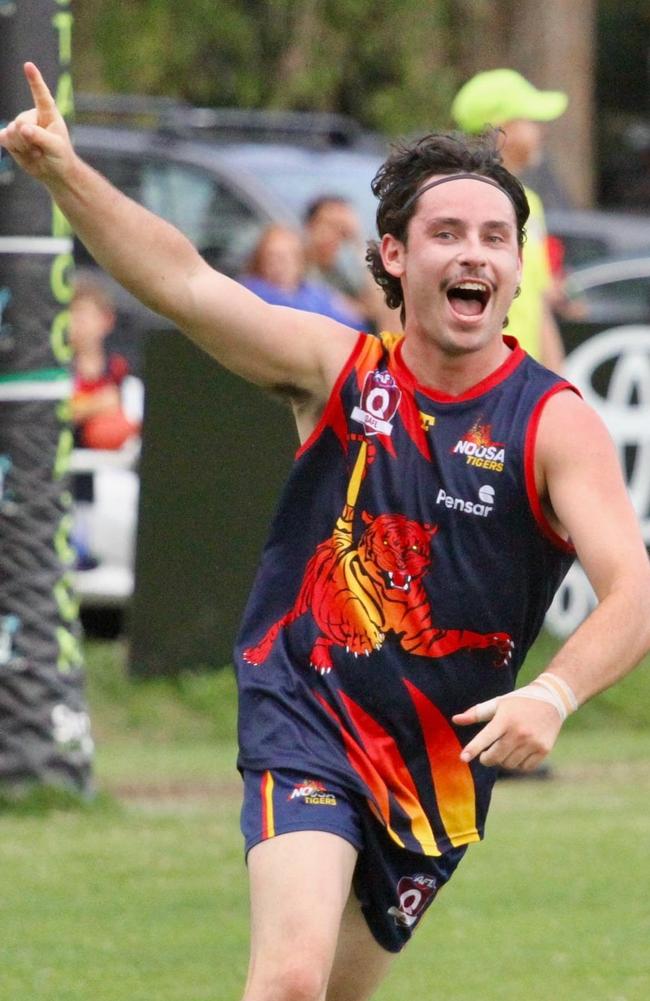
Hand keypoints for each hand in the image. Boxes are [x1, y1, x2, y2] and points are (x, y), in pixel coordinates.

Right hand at [0, 62, 73, 182]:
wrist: (53, 171)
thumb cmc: (60, 156)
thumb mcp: (55, 147)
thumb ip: (40, 136)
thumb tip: (23, 128)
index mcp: (48, 113)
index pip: (41, 95)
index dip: (34, 80)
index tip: (28, 66)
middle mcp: (32, 116)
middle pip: (21, 122)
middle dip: (29, 140)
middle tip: (41, 150)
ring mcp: (19, 125)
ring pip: (12, 133)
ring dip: (23, 147)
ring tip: (35, 152)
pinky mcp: (10, 137)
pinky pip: (4, 138)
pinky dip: (13, 147)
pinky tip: (23, 151)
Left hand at [453, 694, 562, 771]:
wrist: (551, 700)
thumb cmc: (519, 702)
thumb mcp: (498, 703)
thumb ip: (476, 713)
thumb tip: (455, 720)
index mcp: (505, 718)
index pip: (486, 737)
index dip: (473, 749)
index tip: (463, 758)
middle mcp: (519, 732)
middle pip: (496, 756)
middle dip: (486, 758)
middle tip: (485, 755)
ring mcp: (533, 742)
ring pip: (509, 764)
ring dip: (503, 761)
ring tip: (505, 749)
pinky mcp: (544, 750)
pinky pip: (524, 767)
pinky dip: (518, 764)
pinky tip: (518, 753)